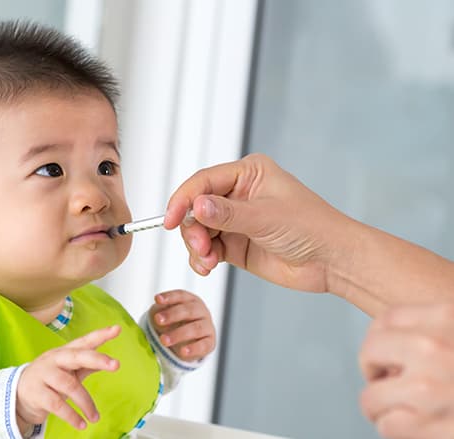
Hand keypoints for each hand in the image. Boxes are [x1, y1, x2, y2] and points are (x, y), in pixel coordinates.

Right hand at [16, 325, 120, 432]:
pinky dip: (71, 416)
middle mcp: (55, 359)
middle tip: (116, 365)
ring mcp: (44, 374)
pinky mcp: (37, 392)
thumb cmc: (50, 379)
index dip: (100, 335)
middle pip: (77, 356)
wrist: (19, 392)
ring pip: (69, 385)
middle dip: (97, 359)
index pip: (84, 341)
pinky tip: (81, 424)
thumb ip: (88, 365)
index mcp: (65, 352)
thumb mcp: (69, 370)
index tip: (117, 329)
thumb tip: (110, 362)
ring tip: (95, 417)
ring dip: (86, 403)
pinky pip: (57, 404)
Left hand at [150, 290, 214, 361]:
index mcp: (190, 300)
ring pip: (195, 328)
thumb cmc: (173, 323)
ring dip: (178, 334)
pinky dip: (193, 348)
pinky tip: (182, 352)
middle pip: (189, 310)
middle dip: (172, 315)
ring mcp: (207, 326)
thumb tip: (157, 316)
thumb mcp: (164, 315)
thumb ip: (160, 313)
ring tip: (163, 340)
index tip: (157, 299)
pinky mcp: (210, 342)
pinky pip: (203, 345)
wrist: (184, 342)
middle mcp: (201, 311)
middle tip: (157, 320)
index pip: (181, 295)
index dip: (169, 297)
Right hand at [164, 153, 352, 292]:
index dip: (183, 200)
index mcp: (248, 174)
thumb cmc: (312, 228)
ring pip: (198, 230)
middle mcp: (238, 194)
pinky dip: (202, 258)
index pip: (203, 182)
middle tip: (201, 247)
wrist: (333, 261)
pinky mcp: (235, 244)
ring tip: (208, 261)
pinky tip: (208, 266)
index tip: (170, 219)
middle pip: (195, 208)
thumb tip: (196, 206)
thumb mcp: (265, 217)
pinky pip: (207, 248)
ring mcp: (236, 220)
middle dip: (192, 229)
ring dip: (197, 246)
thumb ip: (227, 213)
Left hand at [359, 303, 453, 437]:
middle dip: (376, 372)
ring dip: (385, 408)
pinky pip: (388, 426)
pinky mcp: (427, 425)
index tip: (388, 353)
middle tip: (393, 384)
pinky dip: (399, 431)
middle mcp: (434, 349)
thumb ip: (439, 331)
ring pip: (371, 396)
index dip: (382, 339)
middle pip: (370, 352)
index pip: (388, 318)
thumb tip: (400, 343)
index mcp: (449, 318)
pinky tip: (421, 429)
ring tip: (409, 411)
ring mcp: (429, 388)